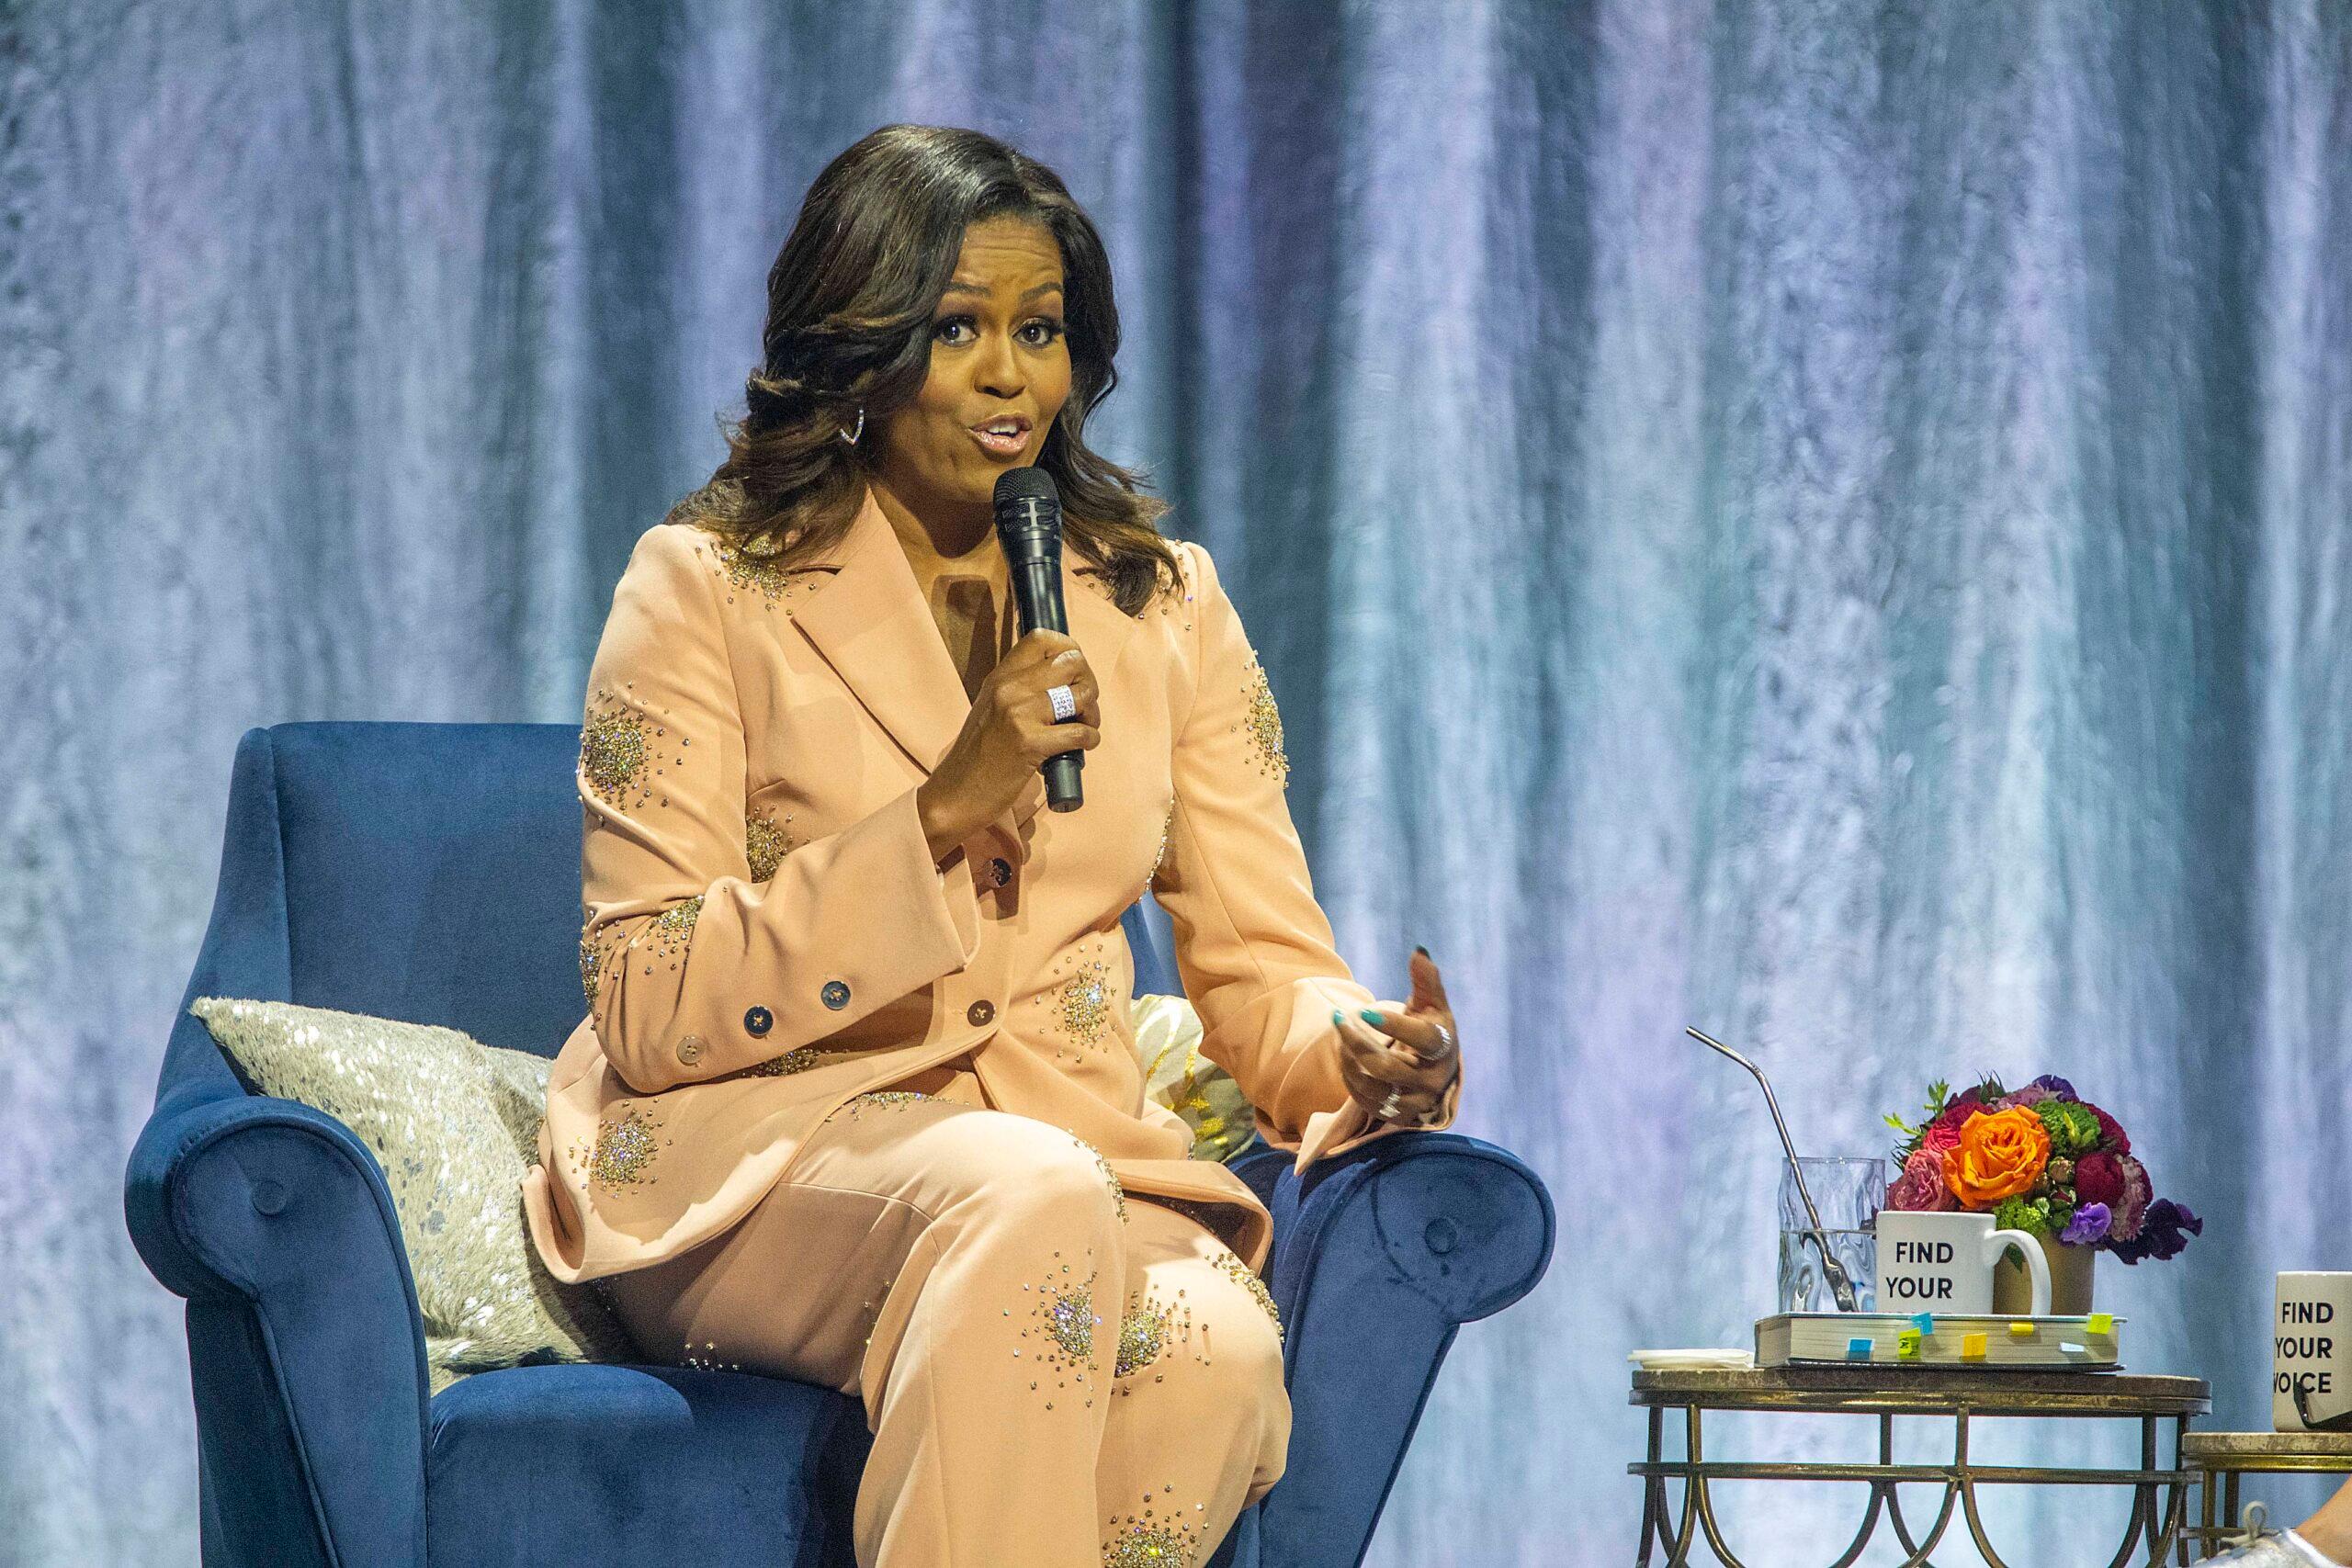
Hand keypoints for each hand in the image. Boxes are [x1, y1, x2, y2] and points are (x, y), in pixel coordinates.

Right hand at [916, 629, 1100, 859]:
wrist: (955, 794)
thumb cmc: (979, 756)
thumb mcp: (992, 708)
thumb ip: (1020, 690)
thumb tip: (1065, 682)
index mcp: (1000, 676)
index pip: (1043, 638)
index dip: (1070, 650)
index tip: (1075, 674)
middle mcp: (1009, 688)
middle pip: (1072, 662)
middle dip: (1088, 684)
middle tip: (1083, 707)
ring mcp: (1018, 714)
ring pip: (1081, 695)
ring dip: (1092, 713)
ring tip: (1084, 728)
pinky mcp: (1029, 744)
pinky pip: (1079, 732)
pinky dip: (1090, 739)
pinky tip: (1082, 748)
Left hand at [1331, 948, 1459, 1125]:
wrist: (1438, 1070)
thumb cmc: (1432, 1029)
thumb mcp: (1433, 1005)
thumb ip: (1426, 980)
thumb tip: (1419, 951)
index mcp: (1443, 1047)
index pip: (1422, 1038)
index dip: (1394, 1024)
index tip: (1364, 1009)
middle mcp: (1433, 1079)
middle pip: (1385, 1067)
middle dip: (1355, 1041)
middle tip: (1337, 1018)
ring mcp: (1416, 1101)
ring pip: (1372, 1087)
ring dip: (1347, 1060)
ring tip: (1340, 1037)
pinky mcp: (1399, 1115)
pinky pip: (1367, 1102)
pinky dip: (1350, 1079)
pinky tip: (1344, 1057)